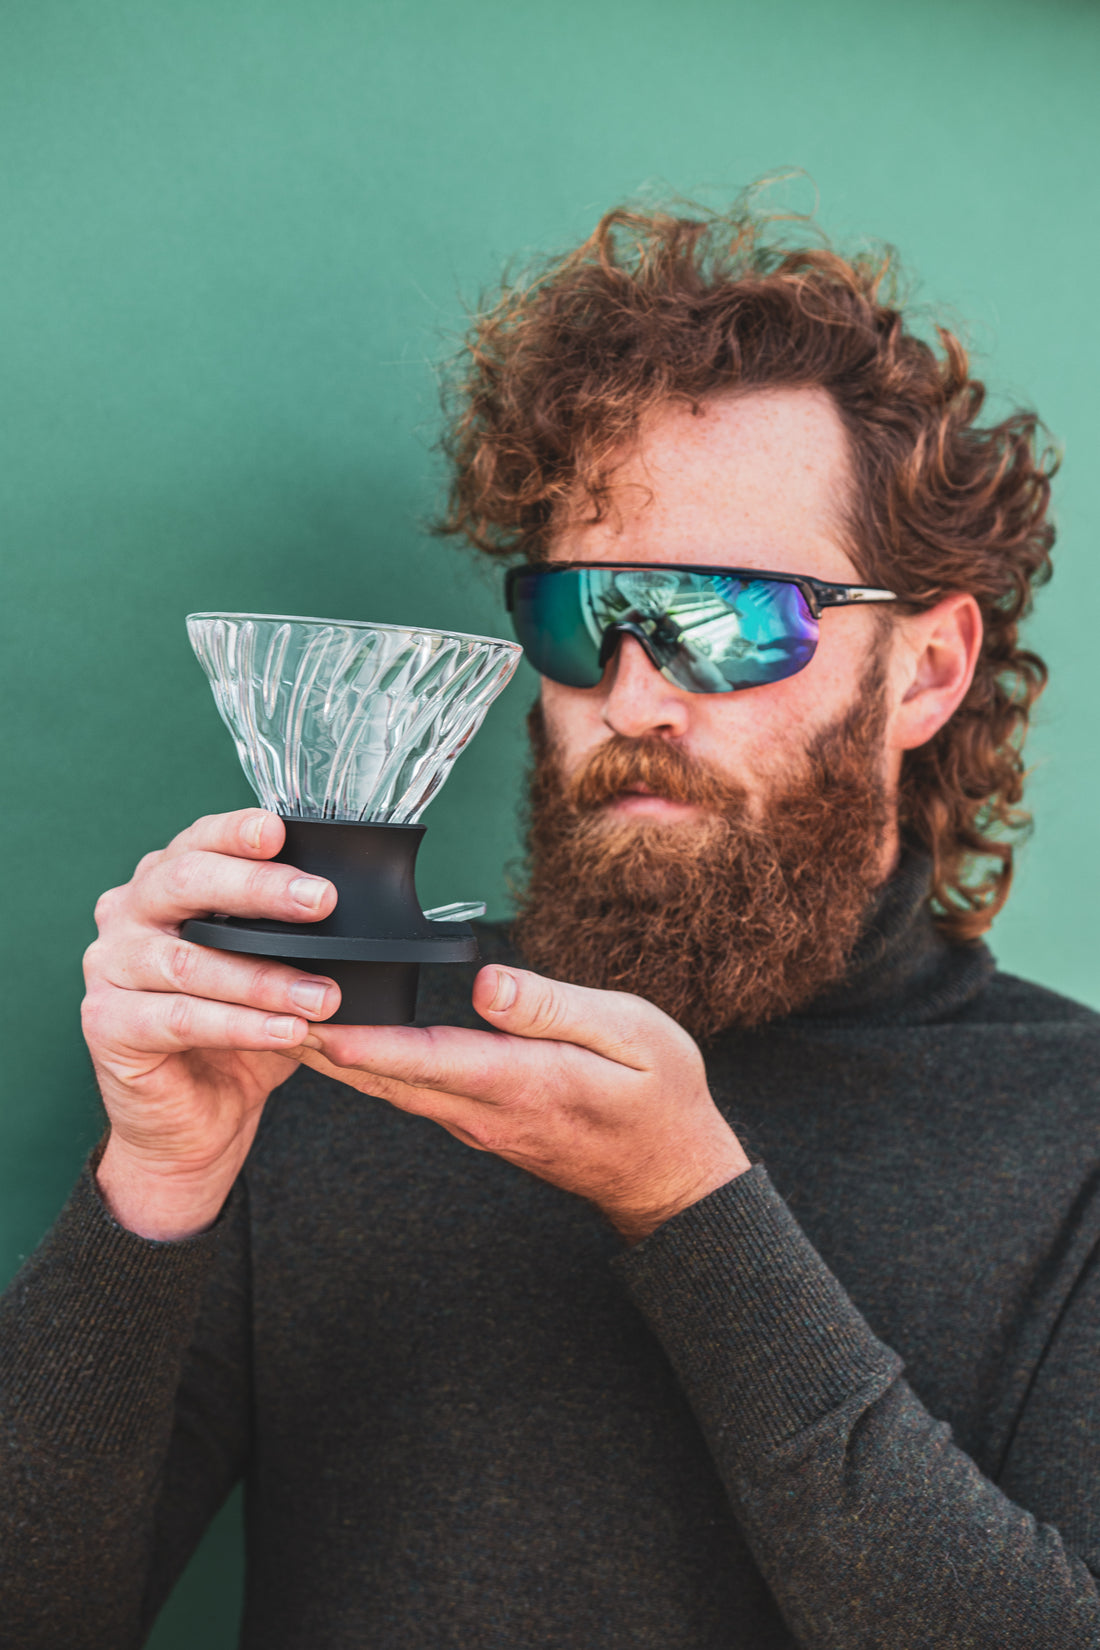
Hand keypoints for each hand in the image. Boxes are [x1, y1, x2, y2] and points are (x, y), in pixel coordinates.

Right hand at [82, 809, 339, 1239]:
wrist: (195, 1122)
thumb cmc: (236, 1034)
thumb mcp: (274, 971)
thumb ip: (295, 934)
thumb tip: (354, 909)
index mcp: (165, 884)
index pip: (198, 841)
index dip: (236, 831)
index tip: (279, 830)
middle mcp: (128, 914)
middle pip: (185, 883)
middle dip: (258, 889)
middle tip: (321, 901)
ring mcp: (109, 967)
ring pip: (189, 959)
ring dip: (264, 978)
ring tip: (322, 995)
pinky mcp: (105, 1023)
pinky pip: (179, 1017)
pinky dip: (239, 1025)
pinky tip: (287, 1032)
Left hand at [299, 965, 749, 1241]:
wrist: (669, 1173)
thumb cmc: (659, 1096)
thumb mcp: (631, 1035)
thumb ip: (556, 1009)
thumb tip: (486, 982)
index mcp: (520, 1082)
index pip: (426, 1059)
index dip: (364, 1042)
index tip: (309, 1021)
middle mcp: (483, 1109)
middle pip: (385, 1077)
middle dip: (320, 1044)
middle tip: (256, 1005)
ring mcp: (476, 1120)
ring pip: (389, 1087)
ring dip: (333, 1056)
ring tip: (276, 1013)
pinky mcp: (479, 1119)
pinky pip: (409, 1091)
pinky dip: (367, 1066)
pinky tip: (341, 1041)